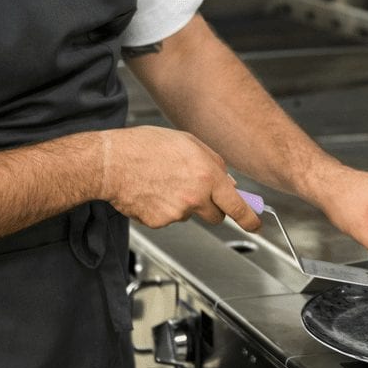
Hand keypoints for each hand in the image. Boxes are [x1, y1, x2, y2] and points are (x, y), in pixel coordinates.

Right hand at [99, 126, 261, 232]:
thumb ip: (213, 162)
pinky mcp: (159, 222)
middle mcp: (196, 196)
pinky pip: (169, 218)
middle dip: (212, 207)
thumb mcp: (188, 142)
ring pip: (190, 214)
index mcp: (207, 175)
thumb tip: (227, 182)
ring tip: (163, 181)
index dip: (249, 218)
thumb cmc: (145, 146)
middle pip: (216, 215)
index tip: (255, 224)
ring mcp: (177, 212)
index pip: (237, 205)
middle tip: (196, 191)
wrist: (111, 162)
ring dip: (183, 203)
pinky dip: (163, 208)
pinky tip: (152, 191)